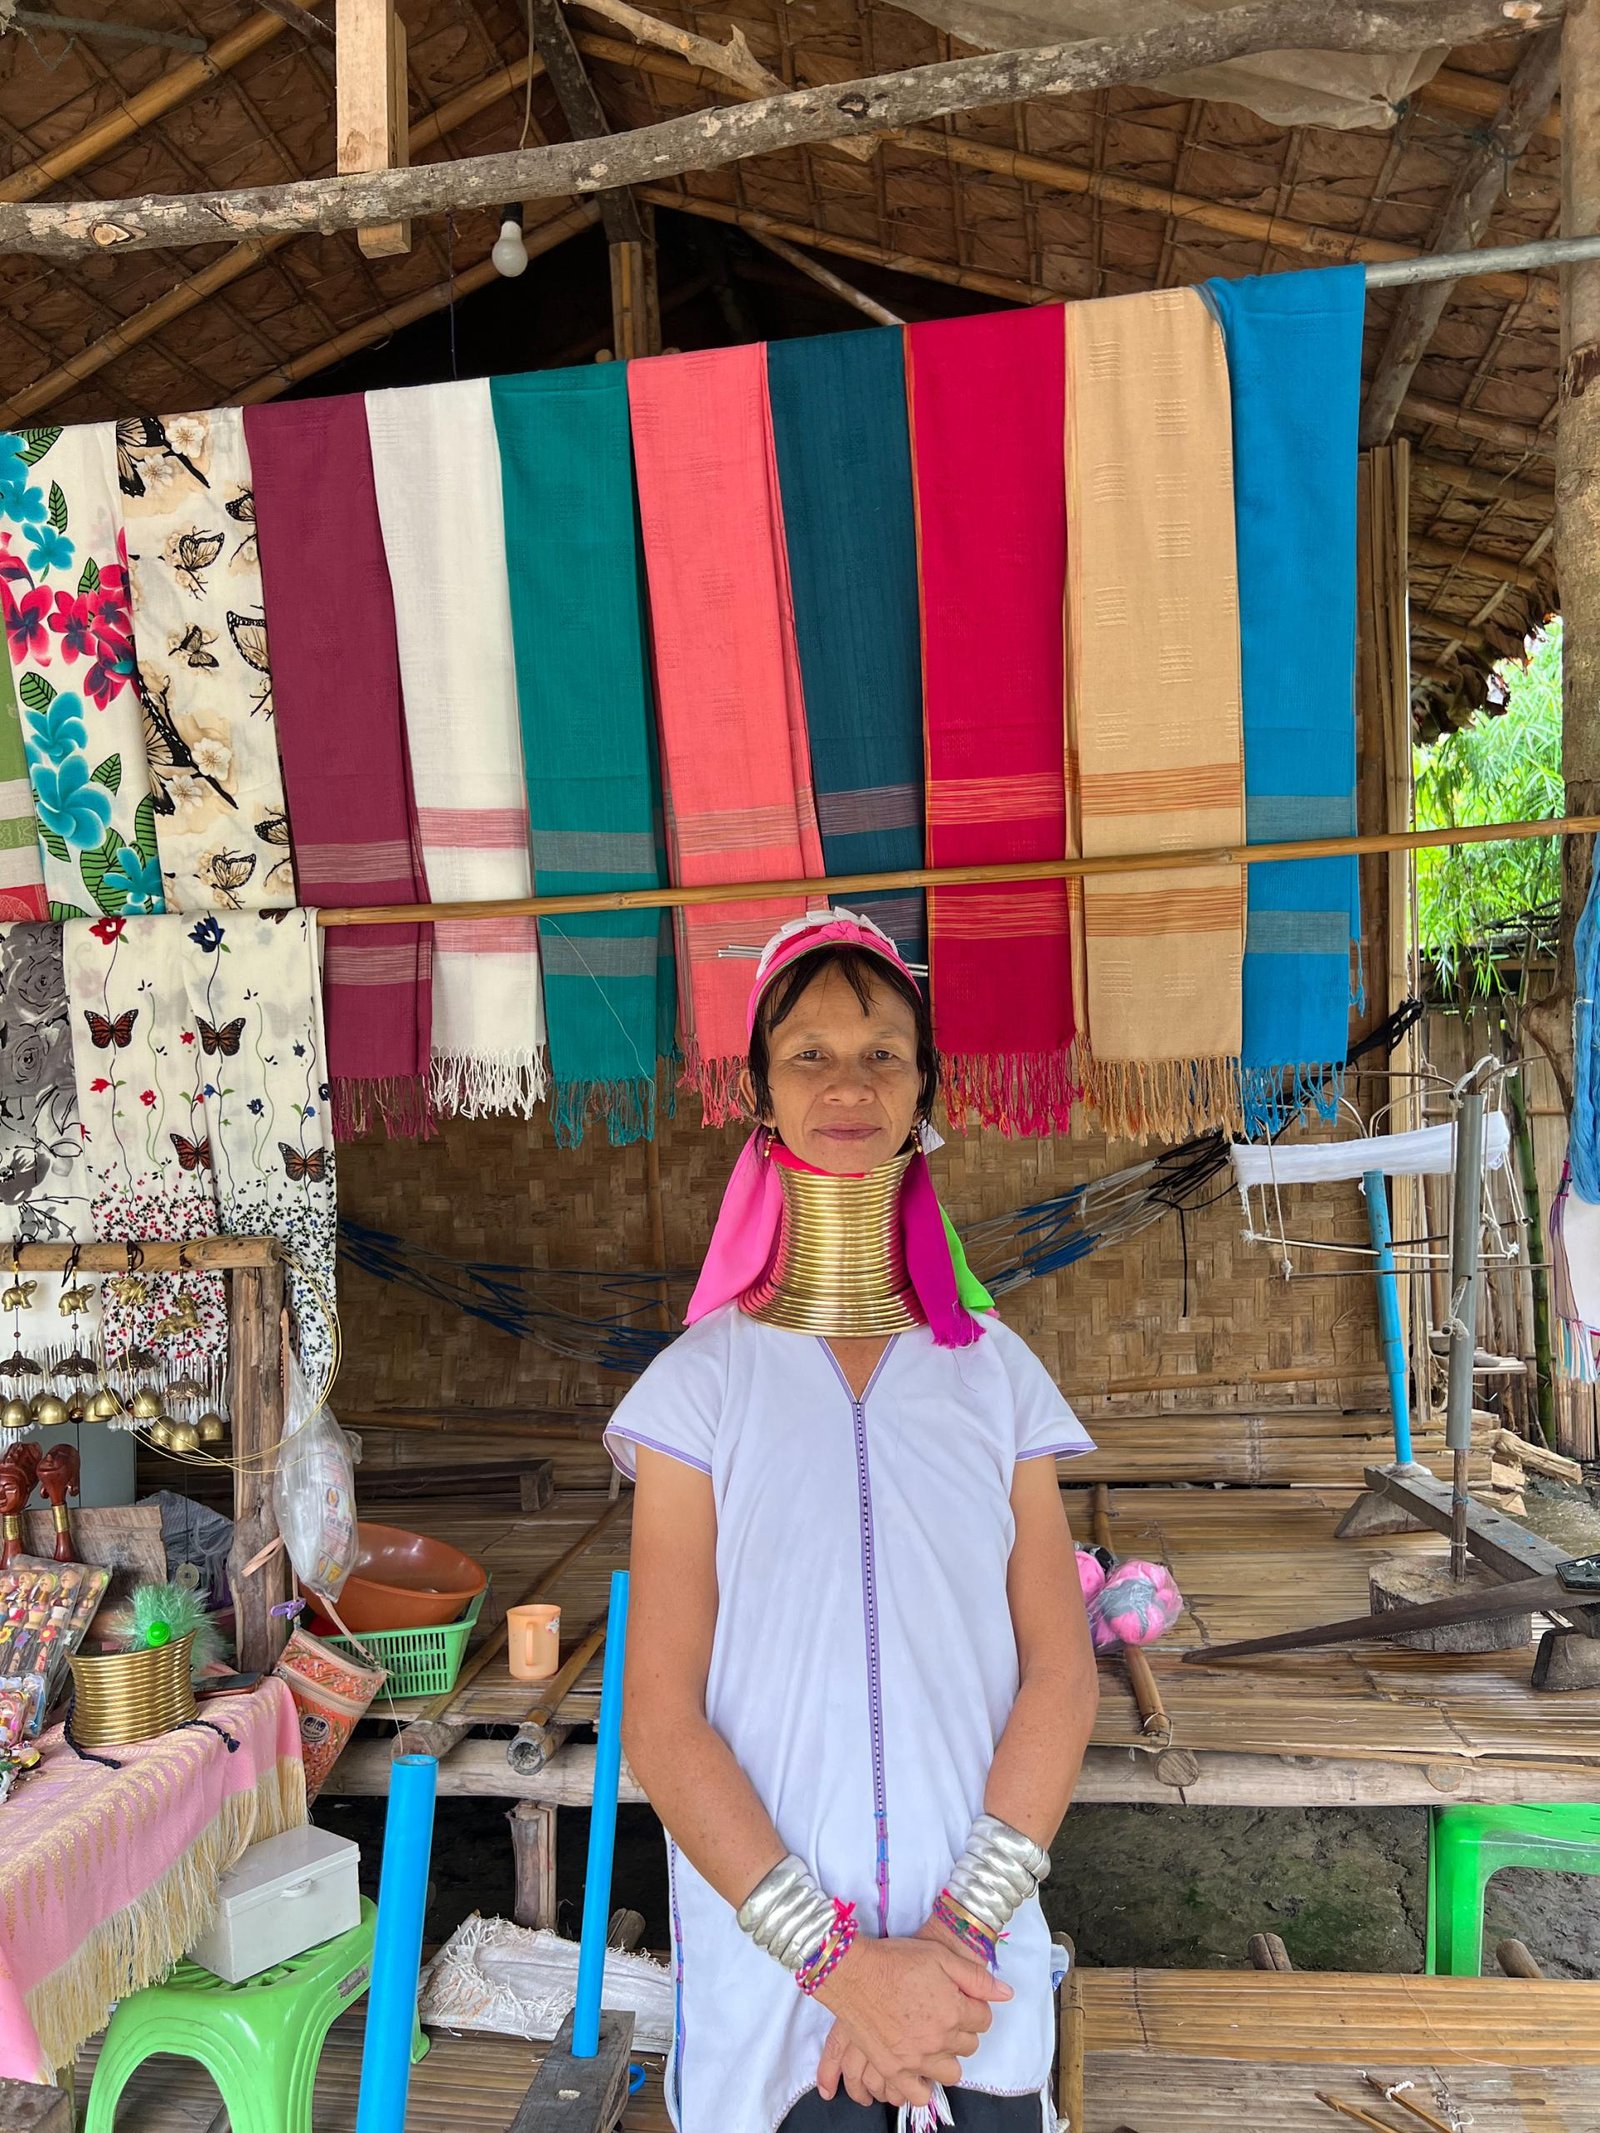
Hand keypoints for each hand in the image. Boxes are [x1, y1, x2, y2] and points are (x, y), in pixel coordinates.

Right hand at [814, 1933, 1009, 2100]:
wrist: (853, 1972)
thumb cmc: (895, 1960)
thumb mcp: (939, 1957)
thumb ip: (975, 1978)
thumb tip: (1006, 1993)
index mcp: (954, 2010)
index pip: (983, 2020)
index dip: (974, 2007)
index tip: (961, 2000)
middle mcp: (939, 2039)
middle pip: (968, 2046)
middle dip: (961, 2030)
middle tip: (943, 2015)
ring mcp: (916, 2058)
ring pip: (950, 2072)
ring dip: (946, 2057)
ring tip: (932, 2040)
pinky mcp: (893, 2069)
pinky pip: (918, 2094)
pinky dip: (921, 2086)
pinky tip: (918, 2068)